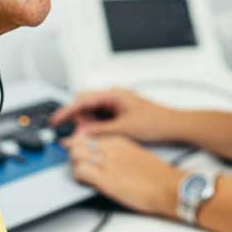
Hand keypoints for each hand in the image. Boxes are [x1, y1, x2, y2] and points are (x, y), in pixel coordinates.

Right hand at [51, 88, 179, 142]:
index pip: (83, 99)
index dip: (67, 110)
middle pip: (85, 104)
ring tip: (81, 137)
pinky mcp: (121, 114)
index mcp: (114, 94)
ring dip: (85, 124)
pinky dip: (95, 127)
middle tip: (68, 132)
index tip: (56, 120)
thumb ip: (100, 130)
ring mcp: (117, 106)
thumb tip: (82, 133)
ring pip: (93, 113)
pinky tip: (93, 137)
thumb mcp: (124, 128)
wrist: (175, 126)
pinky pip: (101, 119)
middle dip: (75, 118)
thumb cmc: (157, 121)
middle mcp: (114, 97)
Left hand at [62, 133, 183, 216]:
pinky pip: (79, 172)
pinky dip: (78, 176)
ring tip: (82, 172)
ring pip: (75, 154)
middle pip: (79, 141)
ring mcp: (107, 163)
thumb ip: (121, 152)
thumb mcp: (137, 154)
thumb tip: (110, 158)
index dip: (80, 142)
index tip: (79, 148)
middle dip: (74, 151)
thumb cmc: (158, 175)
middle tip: (77, 161)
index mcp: (119, 140)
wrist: (167, 187)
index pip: (90, 134)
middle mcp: (111, 148)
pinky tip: (85, 181)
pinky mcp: (105, 180)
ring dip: (75, 163)